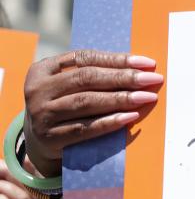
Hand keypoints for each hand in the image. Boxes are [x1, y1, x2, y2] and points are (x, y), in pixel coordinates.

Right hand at [24, 51, 162, 176]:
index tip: (148, 63)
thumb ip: (96, 72)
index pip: (85, 58)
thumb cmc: (65, 103)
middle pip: (87, 79)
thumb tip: (142, 67)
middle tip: (152, 79)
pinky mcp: (50, 137)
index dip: (118, 59)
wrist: (41, 140)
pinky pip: (85, 128)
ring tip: (146, 97)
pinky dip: (109, 122)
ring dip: (120, 99)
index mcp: (43, 69)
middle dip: (124, 78)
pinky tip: (130, 117)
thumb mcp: (70, 83)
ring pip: (86, 102)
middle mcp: (38, 90)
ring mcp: (41, 114)